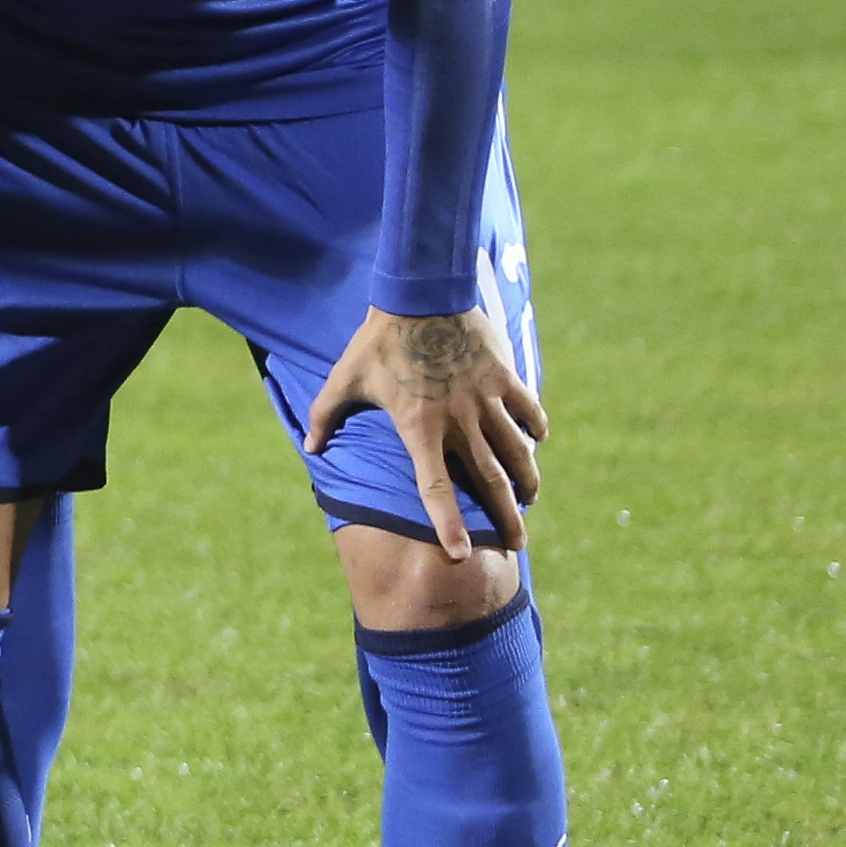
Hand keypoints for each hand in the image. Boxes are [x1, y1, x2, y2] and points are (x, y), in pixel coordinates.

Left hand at [303, 305, 543, 562]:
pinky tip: (536, 443)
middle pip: (489, 481)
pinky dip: (535, 430)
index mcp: (419, 428)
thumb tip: (310, 448)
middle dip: (506, 518)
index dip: (448, 524)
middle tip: (518, 545)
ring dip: (527, 481)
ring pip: (517, 452)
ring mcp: (485, 399)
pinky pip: (529, 412)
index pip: (435, 488)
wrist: (419, 293)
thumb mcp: (345, 377)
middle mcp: (458, 421)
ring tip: (531, 500)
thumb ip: (325, 415)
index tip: (461, 554)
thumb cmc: (378, 338)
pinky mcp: (504, 377)